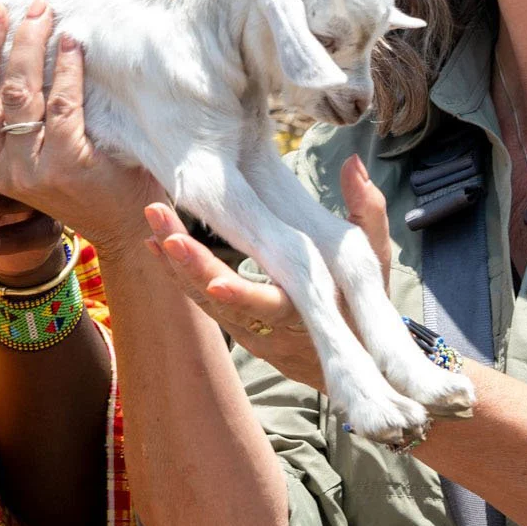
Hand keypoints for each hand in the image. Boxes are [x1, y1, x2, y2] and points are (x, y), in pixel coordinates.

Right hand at [0, 0, 163, 253]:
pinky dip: (66, 66)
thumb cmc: (84, 181)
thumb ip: (12, 124)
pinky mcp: (69, 164)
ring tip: (40, 12)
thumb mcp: (34, 158)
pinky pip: (62, 103)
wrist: (126, 226)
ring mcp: (33, 170)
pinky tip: (72, 43)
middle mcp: (1, 171)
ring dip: (27, 43)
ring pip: (17, 91)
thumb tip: (3, 52)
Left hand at [141, 155, 393, 388]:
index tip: (216, 284)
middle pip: (223, 302)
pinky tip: (155, 241)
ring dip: (174, 263)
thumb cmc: (362, 303)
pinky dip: (175, 271)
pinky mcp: (231, 323)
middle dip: (192, 267)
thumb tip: (352, 162)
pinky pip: (198, 298)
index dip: (241, 298)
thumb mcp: (372, 261)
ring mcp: (245, 328)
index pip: (269, 308)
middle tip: (165, 234)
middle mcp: (268, 326)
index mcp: (305, 313)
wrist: (346, 362)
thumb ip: (366, 212)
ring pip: (203, 299)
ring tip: (154, 221)